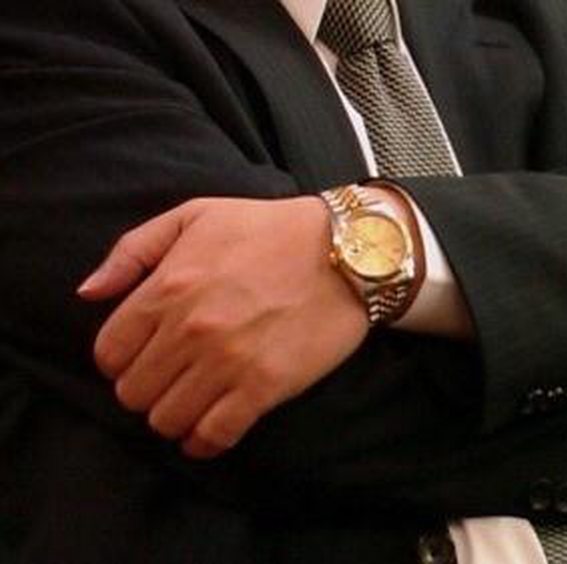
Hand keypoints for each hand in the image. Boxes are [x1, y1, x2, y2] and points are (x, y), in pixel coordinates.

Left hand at [78, 197, 368, 457]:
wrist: (345, 252)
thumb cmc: (269, 229)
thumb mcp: (195, 216)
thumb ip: (132, 251)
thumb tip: (88, 293)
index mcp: (167, 287)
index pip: (109, 353)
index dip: (119, 361)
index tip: (139, 358)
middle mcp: (191, 330)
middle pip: (133, 393)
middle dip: (144, 390)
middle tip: (168, 379)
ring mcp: (228, 362)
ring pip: (167, 420)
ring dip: (172, 416)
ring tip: (190, 401)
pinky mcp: (265, 387)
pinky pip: (214, 436)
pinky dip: (203, 441)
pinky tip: (208, 430)